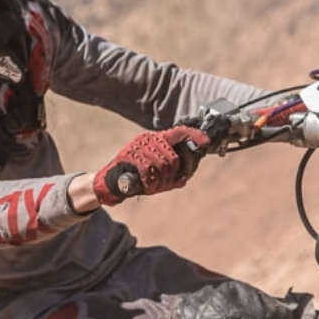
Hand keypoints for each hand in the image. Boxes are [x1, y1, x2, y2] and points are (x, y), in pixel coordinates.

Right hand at [93, 125, 211, 203]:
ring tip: (152, 186)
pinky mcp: (130, 156)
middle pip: (173, 158)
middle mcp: (149, 139)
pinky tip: (145, 185)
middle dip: (171, 176)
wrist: (112, 182)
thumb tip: (185, 177)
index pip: (179, 132)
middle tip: (162, 184)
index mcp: (157, 140)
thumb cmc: (137, 178)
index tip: (206, 141)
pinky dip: (149, 182)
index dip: (194, 136)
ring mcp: (139, 147)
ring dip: (160, 181)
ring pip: (162, 165)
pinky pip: (149, 170)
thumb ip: (172, 174)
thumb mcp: (158, 175)